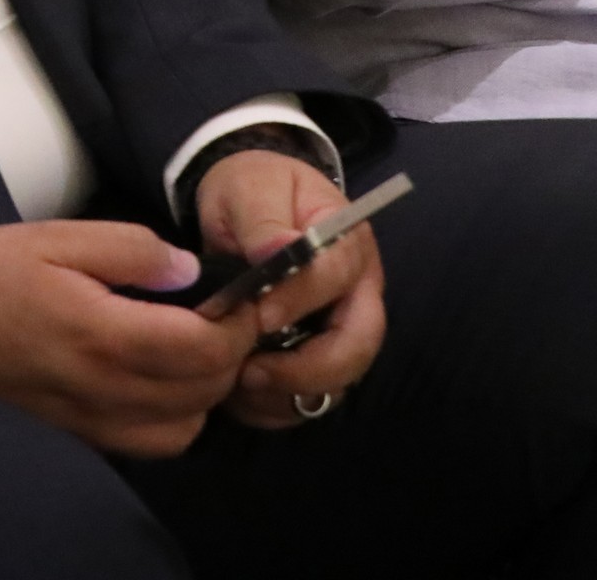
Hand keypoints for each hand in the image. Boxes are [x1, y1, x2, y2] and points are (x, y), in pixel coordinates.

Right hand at [0, 222, 250, 457]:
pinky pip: (148, 443)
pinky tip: (159, 377)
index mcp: (102, 334)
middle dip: (231, 353)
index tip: (242, 293)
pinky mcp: (76, 432)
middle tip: (224, 312)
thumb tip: (188, 269)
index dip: (239, 322)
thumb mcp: (59, 238)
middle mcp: (102, 389)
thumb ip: (132, 250)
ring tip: (194, 345)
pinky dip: (173, 417)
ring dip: (206, 390)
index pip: (205, 347)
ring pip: (184, 428)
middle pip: (205, 392)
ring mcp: (89, 419)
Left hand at [191, 151, 385, 429]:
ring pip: (336, 383)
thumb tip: (275, 250)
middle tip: (251, 371)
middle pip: (358, 345)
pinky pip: (308, 399)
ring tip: (237, 382)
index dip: (298, 301)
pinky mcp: (317, 360)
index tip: (255, 314)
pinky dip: (274, 407)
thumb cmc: (253, 192)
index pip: (338, 277)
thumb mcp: (250, 188)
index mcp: (348, 242)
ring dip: (287, 393)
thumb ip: (263, 219)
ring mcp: (341, 331)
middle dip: (308, 369)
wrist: (245, 207)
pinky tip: (237, 393)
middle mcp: (358, 293)